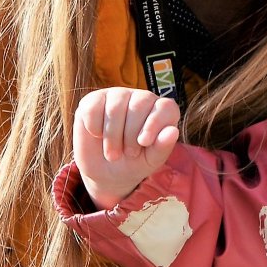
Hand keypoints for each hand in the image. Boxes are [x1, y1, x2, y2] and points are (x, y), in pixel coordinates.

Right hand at [73, 88, 180, 208]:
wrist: (105, 171)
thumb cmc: (134, 163)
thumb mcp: (150, 161)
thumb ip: (162, 147)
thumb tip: (173, 131)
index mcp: (162, 111)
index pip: (165, 107)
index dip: (155, 123)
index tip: (144, 142)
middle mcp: (141, 98)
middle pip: (139, 105)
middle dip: (131, 135)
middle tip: (128, 154)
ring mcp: (117, 96)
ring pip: (115, 107)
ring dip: (112, 136)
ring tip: (113, 153)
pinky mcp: (94, 100)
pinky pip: (93, 108)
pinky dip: (94, 127)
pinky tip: (98, 136)